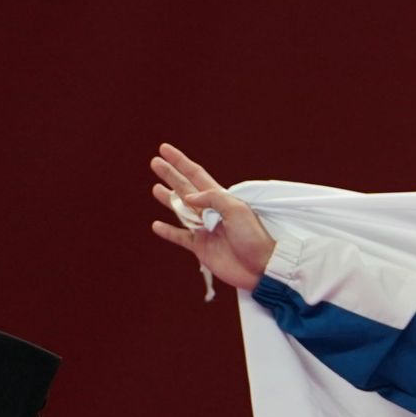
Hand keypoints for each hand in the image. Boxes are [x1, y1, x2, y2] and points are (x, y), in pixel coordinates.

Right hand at [149, 143, 277, 289]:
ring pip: (181, 211)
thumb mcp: (237, 210)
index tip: (165, 149)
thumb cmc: (254, 237)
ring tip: (155, 189)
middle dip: (171, 175)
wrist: (260, 267)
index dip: (180, 162)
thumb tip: (190, 196)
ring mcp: (205, 230)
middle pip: (185, 189)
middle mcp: (211, 212)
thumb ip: (213, 198)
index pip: (196, 175)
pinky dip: (169, 231)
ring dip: (168, 199)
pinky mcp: (201, 248)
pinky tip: (157, 225)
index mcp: (221, 200)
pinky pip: (181, 237)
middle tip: (155, 162)